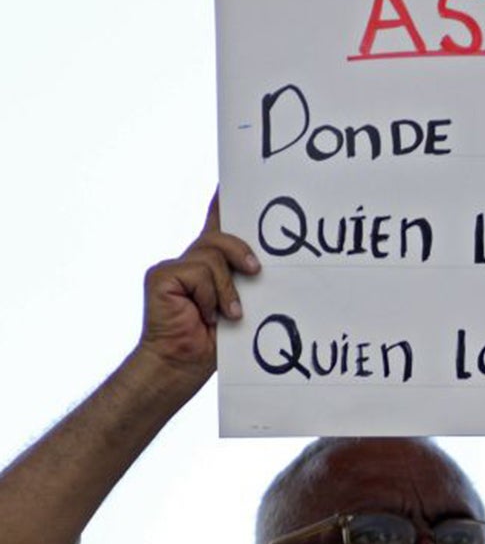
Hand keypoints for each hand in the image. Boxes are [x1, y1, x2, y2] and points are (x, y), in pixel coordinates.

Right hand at [138, 193, 259, 379]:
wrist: (183, 364)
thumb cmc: (215, 342)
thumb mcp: (240, 306)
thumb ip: (244, 281)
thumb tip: (263, 264)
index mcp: (209, 266)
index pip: (217, 225)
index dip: (222, 201)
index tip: (232, 179)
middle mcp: (191, 260)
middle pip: (220, 236)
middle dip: (242, 253)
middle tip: (256, 272)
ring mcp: (174, 266)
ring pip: (212, 256)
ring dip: (227, 289)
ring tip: (228, 314)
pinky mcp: (162, 275)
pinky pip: (198, 272)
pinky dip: (209, 297)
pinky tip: (204, 316)